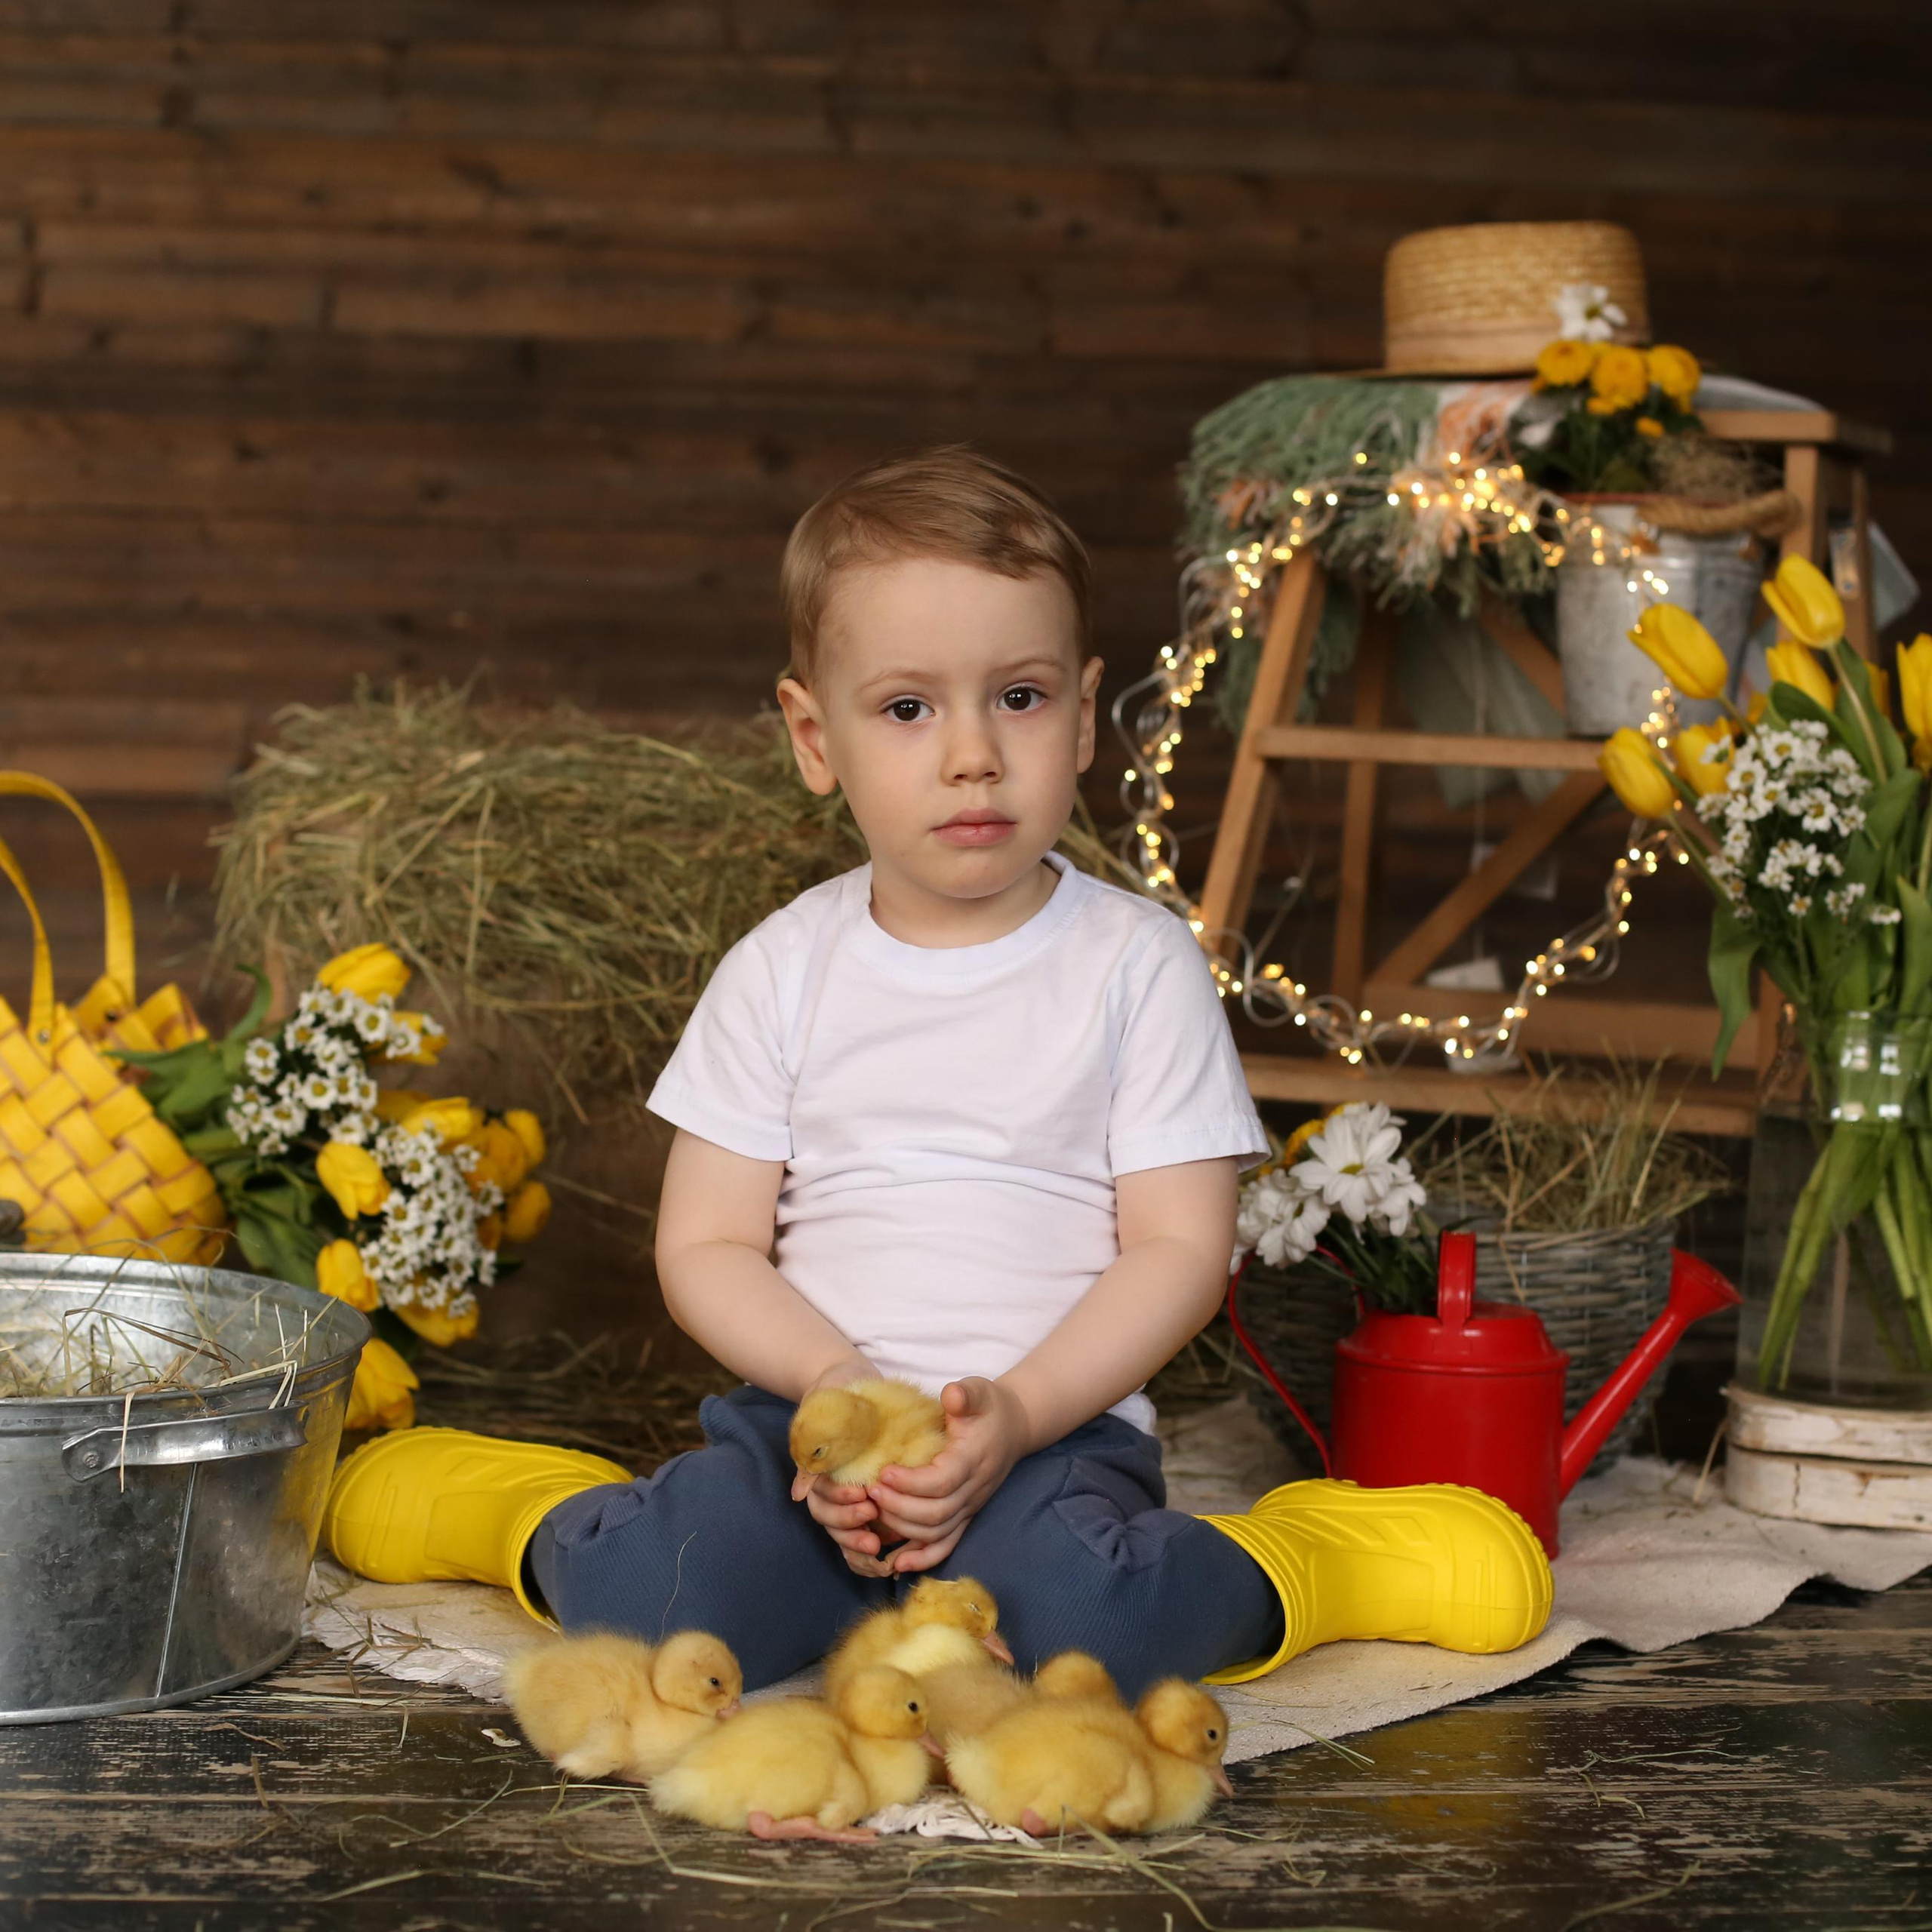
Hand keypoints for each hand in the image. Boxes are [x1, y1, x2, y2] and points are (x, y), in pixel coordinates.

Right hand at [792, 1355, 895, 1577]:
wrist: (853, 1381)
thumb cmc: (837, 1390)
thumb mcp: (823, 1406)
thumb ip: (813, 1443)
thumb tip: (799, 1493)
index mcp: (819, 1471)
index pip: (821, 1499)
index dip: (838, 1502)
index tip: (861, 1495)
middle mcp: (831, 1489)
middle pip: (831, 1521)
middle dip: (849, 1525)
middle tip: (872, 1516)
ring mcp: (848, 1499)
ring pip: (844, 1534)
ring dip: (857, 1542)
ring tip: (879, 1543)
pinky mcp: (868, 1503)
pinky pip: (863, 1537)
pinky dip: (868, 1554)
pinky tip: (886, 1558)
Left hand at [866, 1377, 1031, 1574]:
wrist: (1015, 1427)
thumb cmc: (989, 1408)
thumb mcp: (979, 1391)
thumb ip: (965, 1395)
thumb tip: (951, 1395)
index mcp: (972, 1459)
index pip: (940, 1482)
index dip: (910, 1483)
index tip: (883, 1471)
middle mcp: (973, 1490)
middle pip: (934, 1514)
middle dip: (898, 1507)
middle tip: (870, 1491)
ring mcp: (970, 1507)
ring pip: (936, 1533)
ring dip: (902, 1529)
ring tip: (874, 1512)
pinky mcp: (965, 1516)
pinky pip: (946, 1545)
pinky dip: (922, 1558)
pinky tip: (897, 1564)